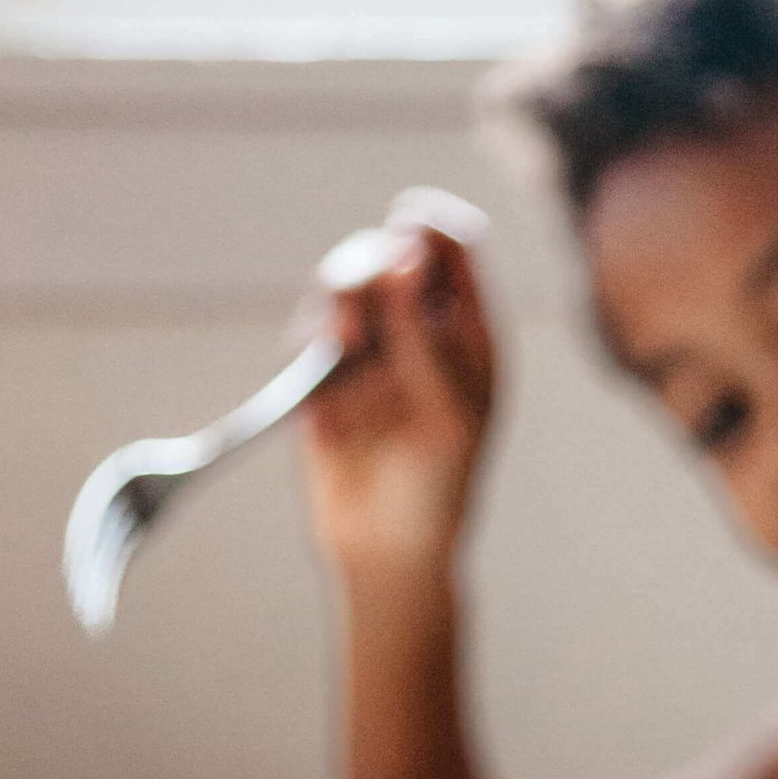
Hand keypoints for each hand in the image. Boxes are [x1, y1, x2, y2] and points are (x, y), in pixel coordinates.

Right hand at [298, 186, 497, 585]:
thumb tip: (402, 256)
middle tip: (362, 294)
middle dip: (367, 267)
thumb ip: (424, 334)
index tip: (407, 237)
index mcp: (469, 330)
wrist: (388, 552)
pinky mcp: (324, 376)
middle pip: (386, 254)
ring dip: (339, 307)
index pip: (452, 245)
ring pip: (341, 289)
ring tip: (343, 348)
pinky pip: (308, 340)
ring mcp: (370, 350)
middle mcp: (419, 328)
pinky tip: (328, 410)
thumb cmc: (440, 486)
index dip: (428, 227)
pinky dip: (314, 360)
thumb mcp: (448, 411)